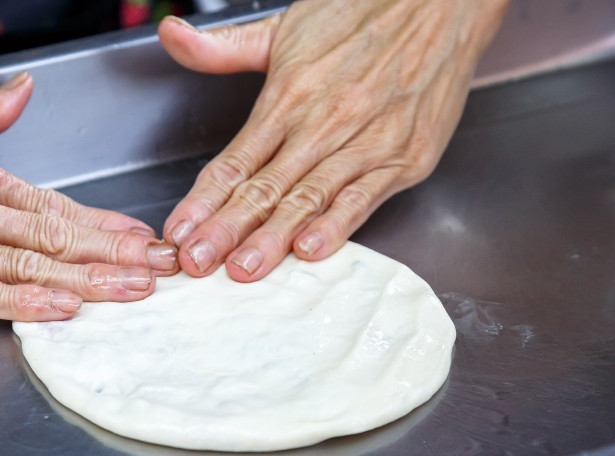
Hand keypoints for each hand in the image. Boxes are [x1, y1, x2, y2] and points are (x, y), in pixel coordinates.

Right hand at [0, 41, 177, 319]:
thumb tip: (24, 96)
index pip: (51, 204)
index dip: (102, 225)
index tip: (141, 239)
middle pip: (49, 241)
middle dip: (112, 259)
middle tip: (162, 274)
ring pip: (20, 271)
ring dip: (83, 284)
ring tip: (132, 294)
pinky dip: (18, 306)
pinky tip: (60, 312)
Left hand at [158, 0, 507, 280]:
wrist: (442, 0)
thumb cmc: (362, 15)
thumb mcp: (284, 27)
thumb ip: (224, 47)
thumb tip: (171, 35)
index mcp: (287, 96)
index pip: (234, 160)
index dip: (203, 200)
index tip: (178, 232)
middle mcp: (321, 122)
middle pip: (264, 188)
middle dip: (226, 230)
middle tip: (197, 264)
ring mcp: (364, 143)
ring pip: (307, 198)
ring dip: (273, 238)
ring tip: (243, 269)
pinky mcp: (403, 158)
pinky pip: (363, 197)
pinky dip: (338, 225)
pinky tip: (312, 249)